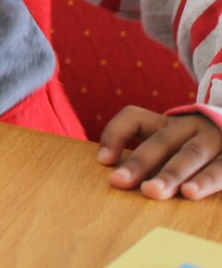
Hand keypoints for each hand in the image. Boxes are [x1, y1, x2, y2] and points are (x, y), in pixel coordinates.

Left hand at [97, 105, 221, 199]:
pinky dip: (206, 181)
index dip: (115, 134)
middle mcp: (189, 126)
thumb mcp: (173, 142)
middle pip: (161, 142)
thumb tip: (108, 165)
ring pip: (190, 154)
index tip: (102, 161)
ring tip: (153, 192)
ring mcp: (215, 139)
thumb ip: (146, 153)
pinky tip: (191, 193)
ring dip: (172, 174)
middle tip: (120, 182)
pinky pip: (220, 168)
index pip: (133, 118)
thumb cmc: (200, 146)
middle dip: (140, 163)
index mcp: (168, 123)